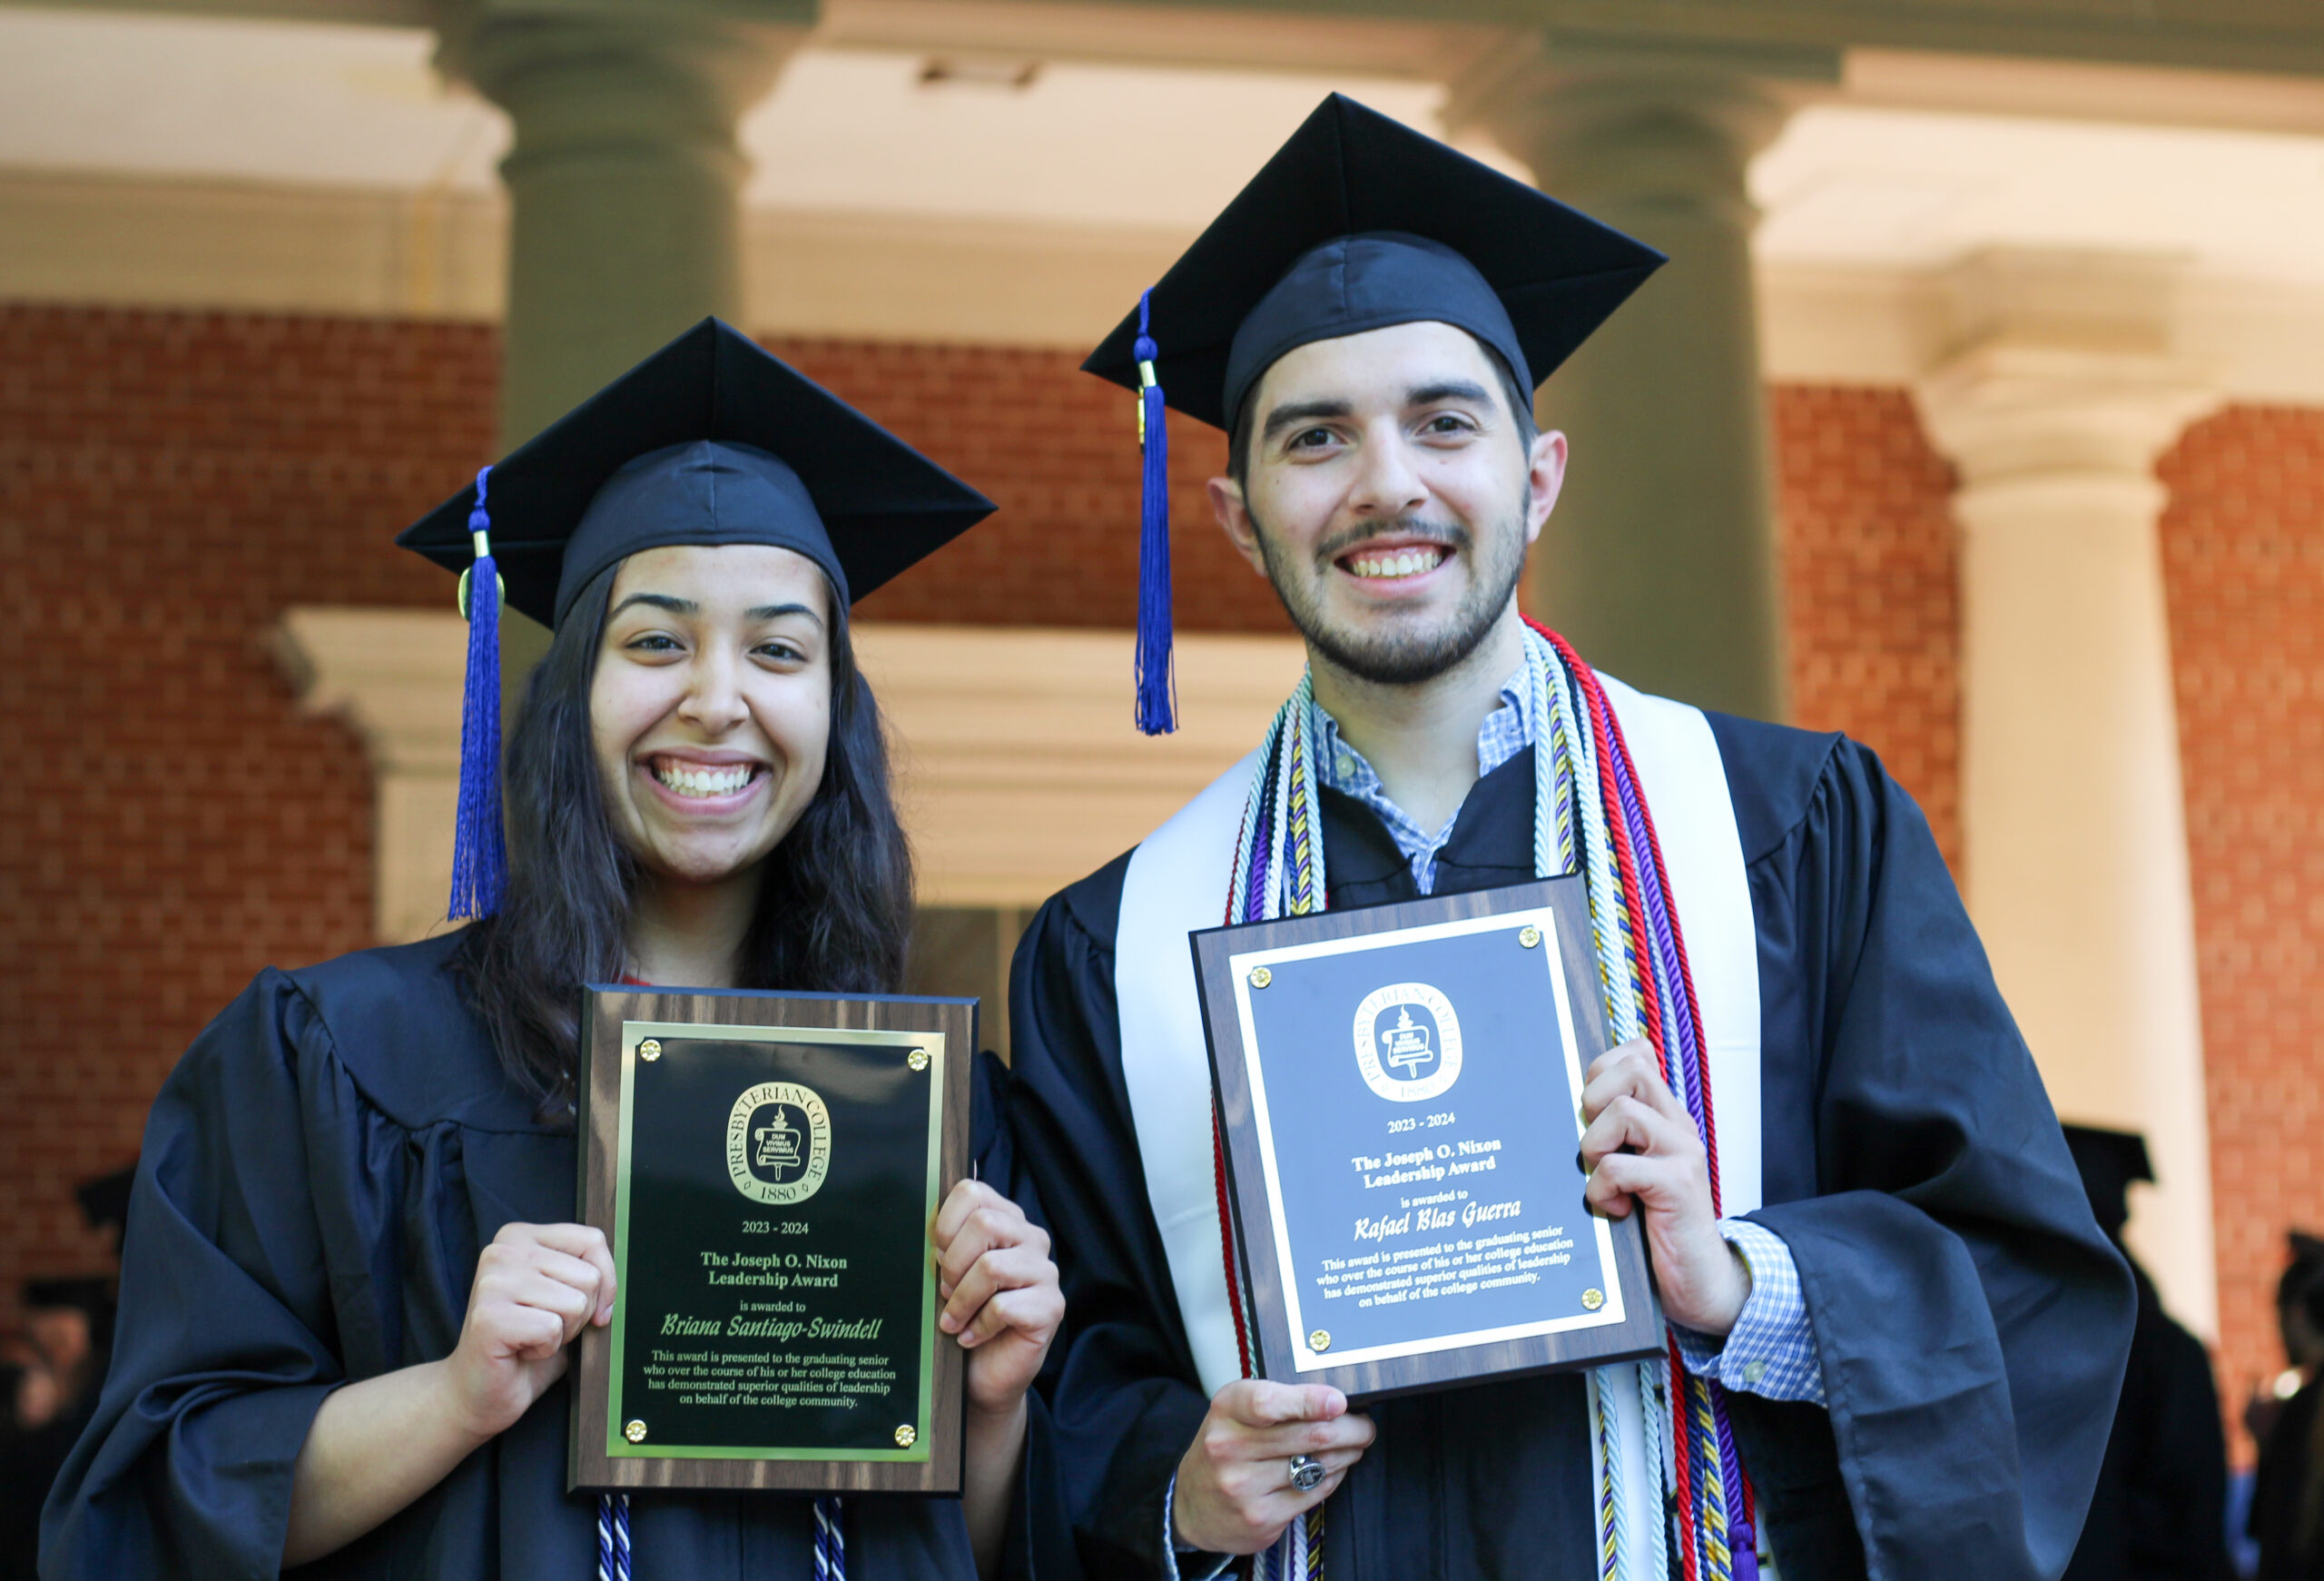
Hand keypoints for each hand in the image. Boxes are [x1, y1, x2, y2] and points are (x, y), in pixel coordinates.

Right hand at [443, 1222, 616, 1441]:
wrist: (480, 1392)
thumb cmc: (526, 1343)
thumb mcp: (563, 1294)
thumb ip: (586, 1272)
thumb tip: (623, 1274)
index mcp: (519, 1236)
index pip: (593, 1240)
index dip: (605, 1283)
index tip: (588, 1309)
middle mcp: (502, 1251)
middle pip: (589, 1276)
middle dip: (579, 1313)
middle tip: (544, 1327)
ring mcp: (492, 1283)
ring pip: (575, 1303)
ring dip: (563, 1332)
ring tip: (531, 1338)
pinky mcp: (489, 1318)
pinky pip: (552, 1329)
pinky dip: (546, 1349)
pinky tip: (521, 1352)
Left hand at [934, 1180, 1062, 1419]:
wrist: (985, 1374)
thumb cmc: (965, 1318)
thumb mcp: (949, 1276)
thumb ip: (944, 1246)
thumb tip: (923, 1225)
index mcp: (1006, 1220)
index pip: (972, 1192)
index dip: (944, 1223)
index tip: (936, 1256)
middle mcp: (1032, 1239)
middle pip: (984, 1224)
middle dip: (952, 1264)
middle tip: (944, 1293)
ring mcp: (1046, 1272)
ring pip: (991, 1266)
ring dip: (962, 1300)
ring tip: (954, 1320)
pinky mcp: (1051, 1307)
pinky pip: (1003, 1306)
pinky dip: (978, 1325)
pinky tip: (972, 1337)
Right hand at [1172, 1381, 1374, 1554]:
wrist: (1190, 1505)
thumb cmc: (1223, 1448)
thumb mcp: (1234, 1413)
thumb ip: (1277, 1402)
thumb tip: (1335, 1402)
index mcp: (1226, 1410)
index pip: (1269, 1402)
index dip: (1309, 1401)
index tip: (1339, 1402)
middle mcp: (1230, 1447)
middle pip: (1308, 1435)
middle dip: (1349, 1429)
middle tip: (1364, 1425)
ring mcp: (1244, 1487)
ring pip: (1317, 1465)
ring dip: (1346, 1453)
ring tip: (1353, 1446)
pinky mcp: (1261, 1518)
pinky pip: (1313, 1493)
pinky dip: (1332, 1478)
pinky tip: (1333, 1470)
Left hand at [1580, 1038, 1749, 1334]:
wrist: (1701, 1281)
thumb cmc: (1655, 1227)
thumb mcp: (1633, 1173)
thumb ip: (1615, 1137)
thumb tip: (1572, 1106)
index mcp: (1665, 1117)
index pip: (1637, 1054)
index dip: (1602, 1070)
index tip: (1591, 1112)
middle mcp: (1678, 1127)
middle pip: (1631, 1069)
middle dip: (1594, 1102)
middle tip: (1596, 1148)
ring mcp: (1682, 1153)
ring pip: (1621, 1112)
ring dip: (1595, 1149)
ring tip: (1606, 1183)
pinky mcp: (1679, 1185)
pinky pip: (1618, 1167)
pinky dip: (1603, 1190)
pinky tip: (1619, 1210)